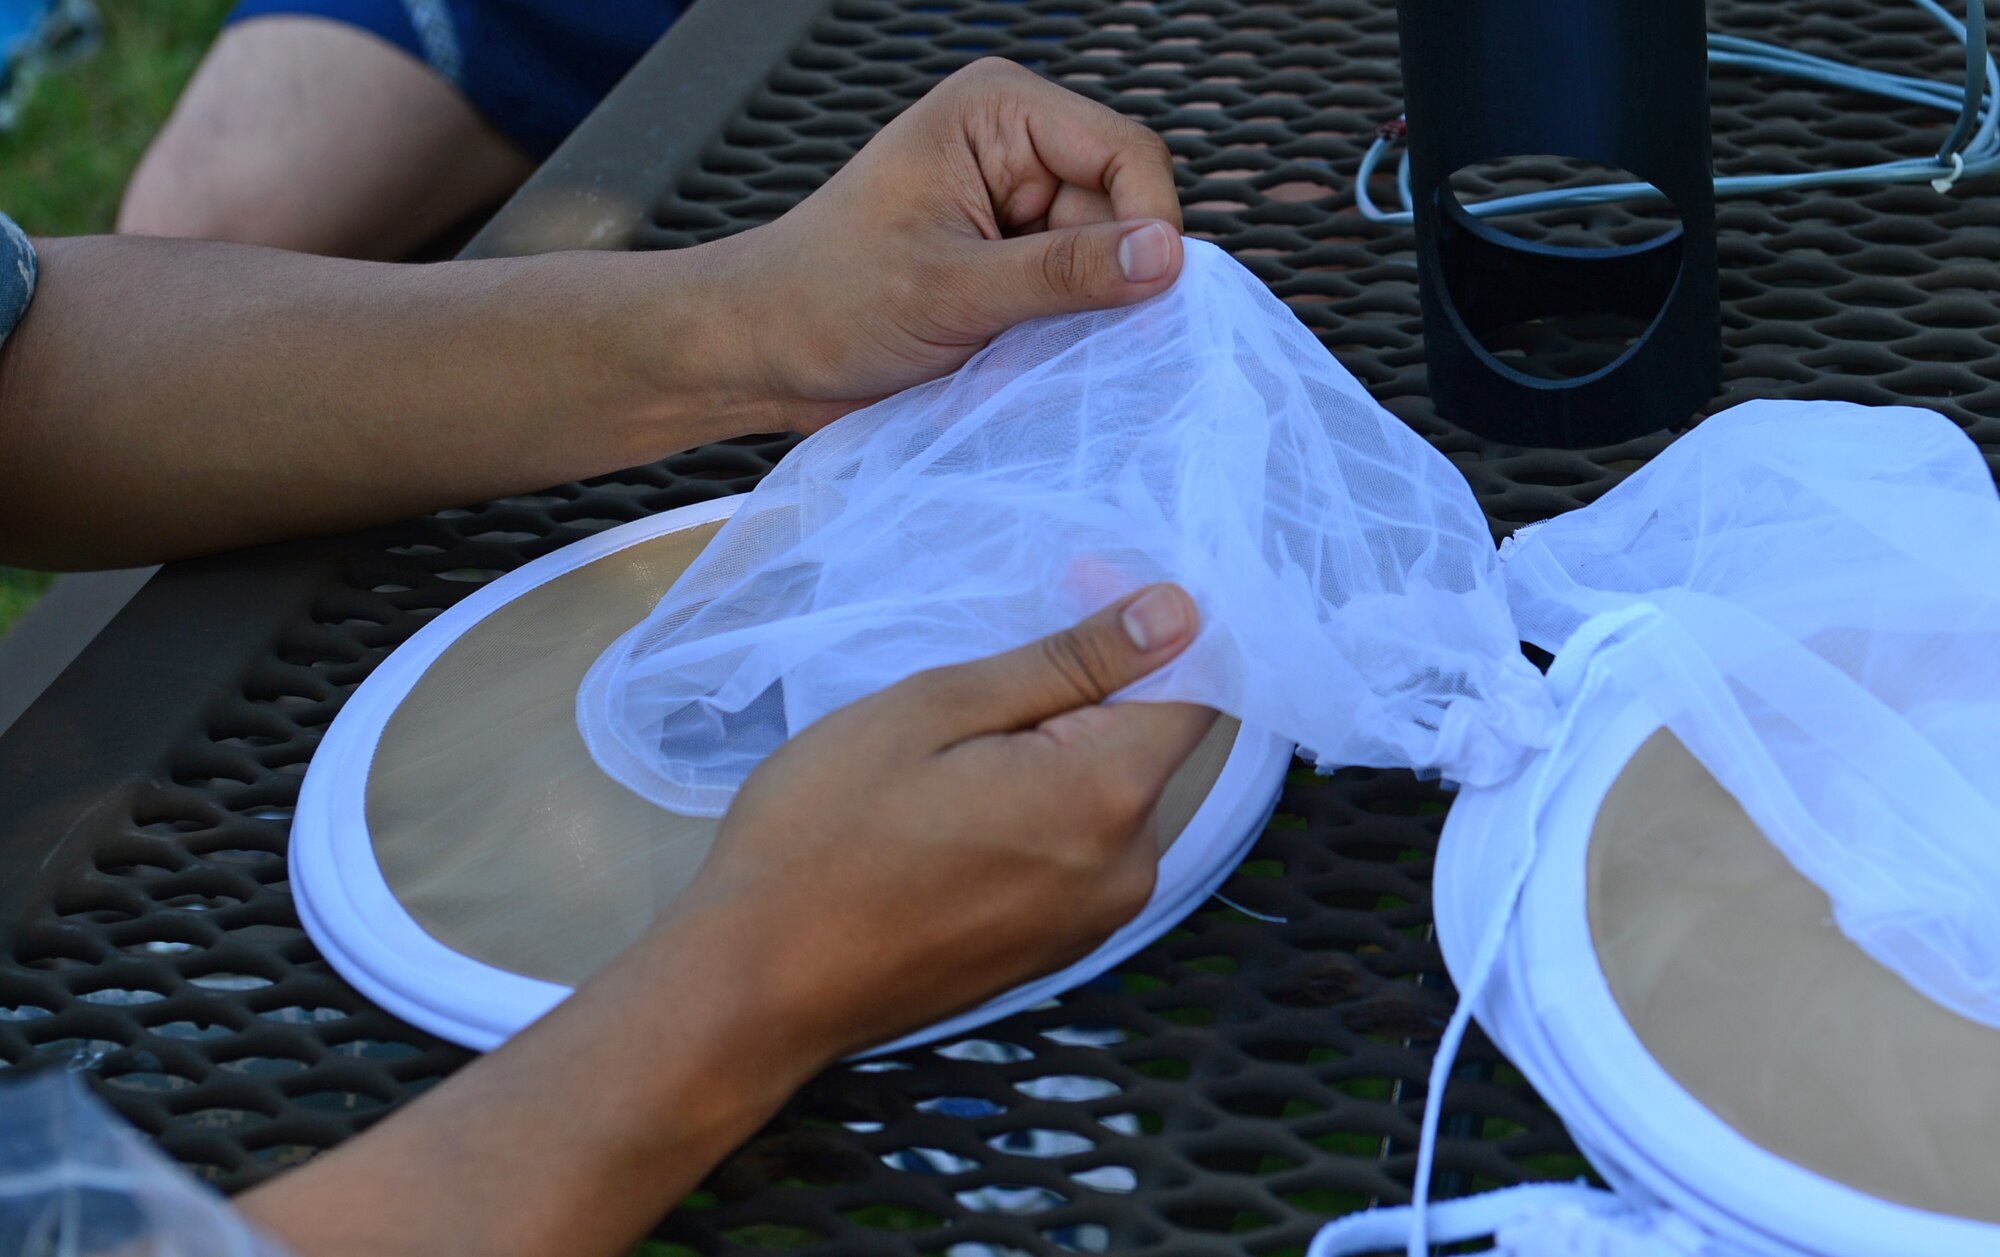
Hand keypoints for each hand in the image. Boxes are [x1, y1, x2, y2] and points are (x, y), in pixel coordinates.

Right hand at [679, 583, 1215, 1061]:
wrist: (756, 985)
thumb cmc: (824, 832)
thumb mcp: (936, 709)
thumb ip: (1069, 662)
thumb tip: (1178, 612)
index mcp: (1107, 797)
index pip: (1192, 685)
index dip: (1142, 626)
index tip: (1066, 590)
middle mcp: (1129, 869)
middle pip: (1144, 744)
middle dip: (1082, 695)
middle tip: (970, 685)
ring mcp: (1095, 921)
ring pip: (1106, 798)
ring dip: (1051, 757)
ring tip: (945, 759)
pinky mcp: (1057, 950)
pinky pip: (1076, 852)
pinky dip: (1035, 814)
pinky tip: (949, 816)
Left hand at [703, 57, 1183, 434]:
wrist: (763, 351)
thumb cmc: (829, 301)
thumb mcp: (950, 289)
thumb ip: (1063, 273)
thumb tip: (1166, 258)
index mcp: (1001, 111)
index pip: (1128, 154)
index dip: (1148, 228)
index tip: (1142, 304)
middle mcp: (1021, 147)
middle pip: (1125, 212)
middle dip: (1102, 280)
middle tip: (1044, 336)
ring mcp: (1020, 208)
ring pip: (1109, 264)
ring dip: (1080, 316)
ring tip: (1014, 347)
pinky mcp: (1015, 264)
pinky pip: (1079, 298)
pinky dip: (1063, 334)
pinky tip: (1019, 355)